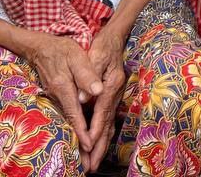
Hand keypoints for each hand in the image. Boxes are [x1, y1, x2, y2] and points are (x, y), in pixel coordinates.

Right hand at [20, 32, 102, 154]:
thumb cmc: (61, 49)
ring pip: (68, 122)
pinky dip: (74, 128)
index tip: (90, 146)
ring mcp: (55, 98)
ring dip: (76, 139)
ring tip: (85, 159)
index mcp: (64, 88)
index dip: (82, 131)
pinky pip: (67, 116)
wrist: (39, 47)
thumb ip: (86, 74)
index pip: (75, 114)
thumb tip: (96, 91)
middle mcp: (58, 97)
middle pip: (70, 124)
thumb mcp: (76, 56)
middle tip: (87, 165)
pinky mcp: (56, 97)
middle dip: (79, 144)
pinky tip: (79, 138)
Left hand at [82, 29, 127, 171]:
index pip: (102, 111)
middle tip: (90, 166)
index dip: (95, 129)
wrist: (114, 38)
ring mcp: (116, 97)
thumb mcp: (96, 55)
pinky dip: (103, 136)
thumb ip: (89, 75)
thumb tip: (84, 98)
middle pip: (108, 124)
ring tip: (93, 164)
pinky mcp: (112, 98)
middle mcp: (116, 93)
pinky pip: (108, 122)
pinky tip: (99, 147)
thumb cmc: (103, 45)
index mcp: (112, 84)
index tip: (88, 145)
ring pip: (109, 126)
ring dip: (101, 146)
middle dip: (99, 147)